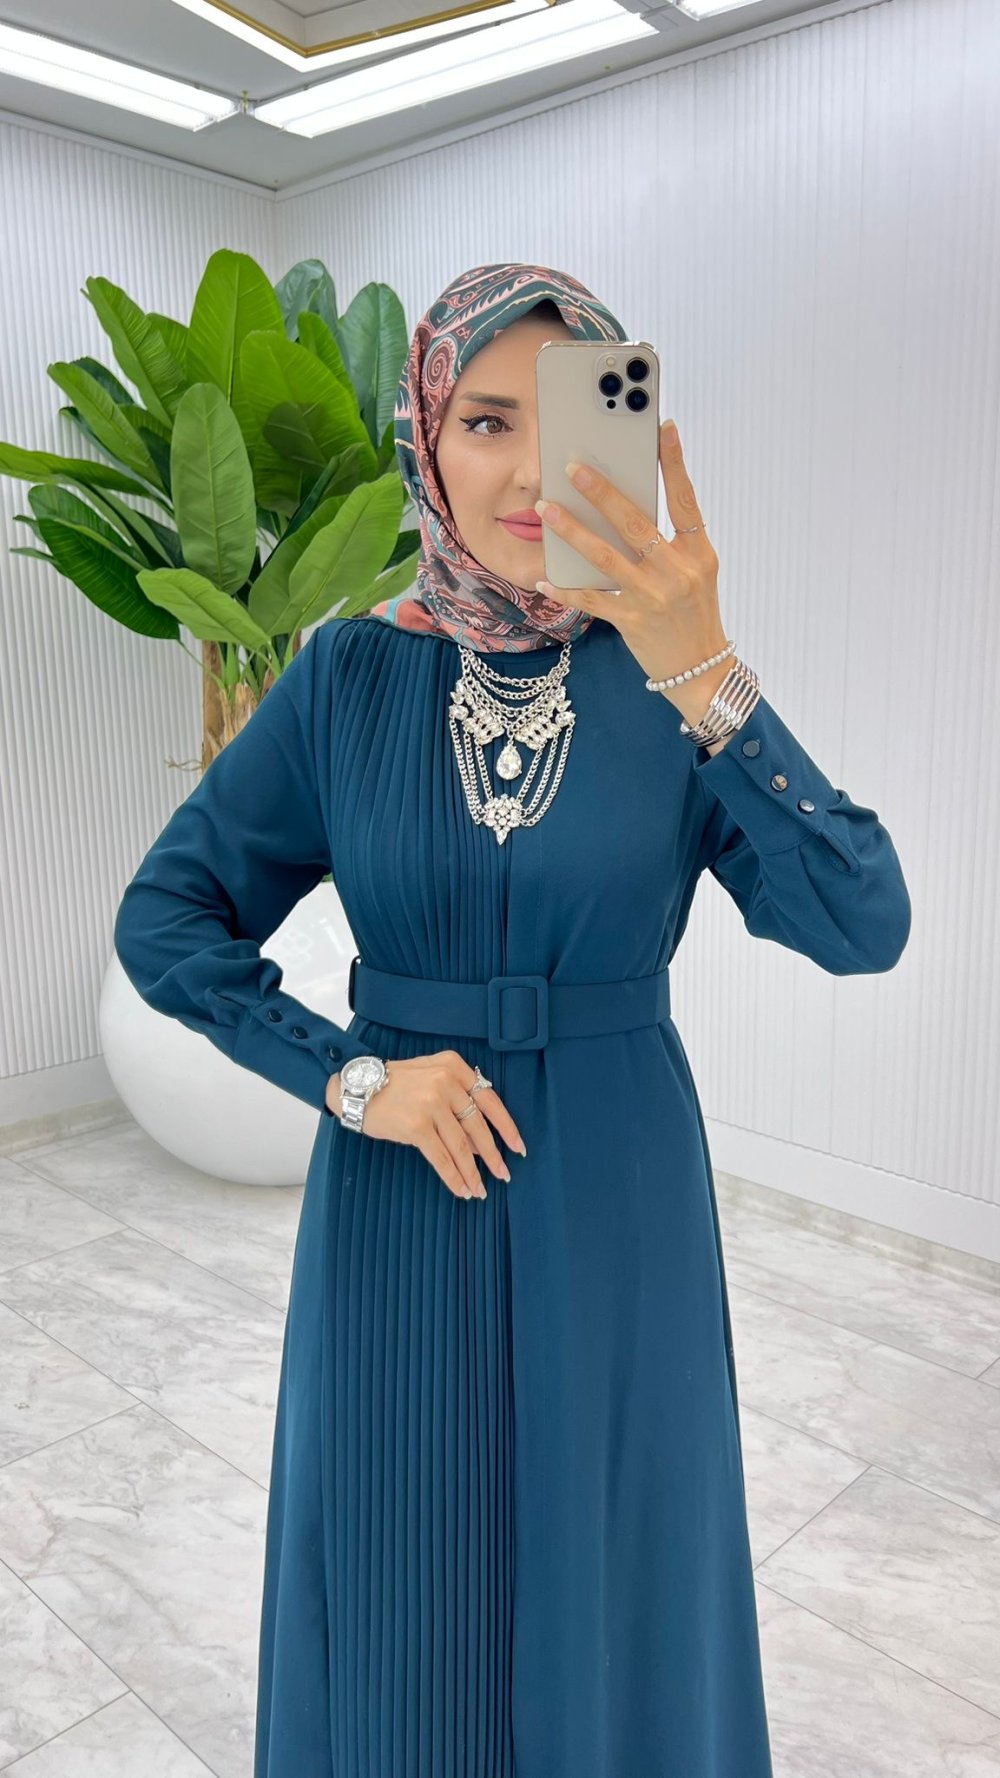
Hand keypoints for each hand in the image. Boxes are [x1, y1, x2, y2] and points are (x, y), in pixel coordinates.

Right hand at [326, 1052, 525, 1200]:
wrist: (355, 1087)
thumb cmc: (394, 1085)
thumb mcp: (430, 1076)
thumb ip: (456, 1098)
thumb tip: (480, 1141)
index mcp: (453, 1066)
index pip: (490, 1099)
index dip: (506, 1127)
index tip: (518, 1147)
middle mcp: (446, 1081)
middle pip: (477, 1126)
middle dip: (492, 1155)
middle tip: (503, 1174)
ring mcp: (431, 1103)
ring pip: (461, 1146)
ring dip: (472, 1172)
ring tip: (479, 1190)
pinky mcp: (417, 1125)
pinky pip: (442, 1157)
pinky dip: (453, 1176)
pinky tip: (461, 1189)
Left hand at [533, 420, 730, 723]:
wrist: (700, 669)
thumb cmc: (694, 613)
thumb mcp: (696, 572)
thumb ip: (671, 541)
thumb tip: (629, 504)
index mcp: (698, 553)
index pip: (685, 500)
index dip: (675, 463)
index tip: (663, 428)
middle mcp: (677, 572)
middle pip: (635, 523)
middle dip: (601, 493)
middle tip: (572, 467)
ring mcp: (653, 597)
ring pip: (605, 557)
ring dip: (572, 531)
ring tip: (545, 509)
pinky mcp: (631, 621)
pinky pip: (591, 601)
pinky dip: (566, 590)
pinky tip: (543, 578)